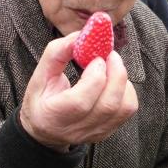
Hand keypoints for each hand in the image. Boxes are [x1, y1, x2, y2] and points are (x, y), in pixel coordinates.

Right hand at [19, 31, 137, 150]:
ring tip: (111, 68)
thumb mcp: (39, 75)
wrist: (46, 130)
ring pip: (124, 108)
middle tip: (110, 55)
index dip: (94, 76)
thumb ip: (57, 53)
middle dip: (116, 74)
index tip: (95, 58)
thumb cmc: (41, 99)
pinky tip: (114, 81)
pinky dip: (127, 90)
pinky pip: (128, 109)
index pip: (81, 101)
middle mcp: (77, 129)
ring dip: (123, 81)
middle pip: (108, 105)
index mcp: (54, 115)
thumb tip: (80, 35)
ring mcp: (95, 132)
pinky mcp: (108, 131)